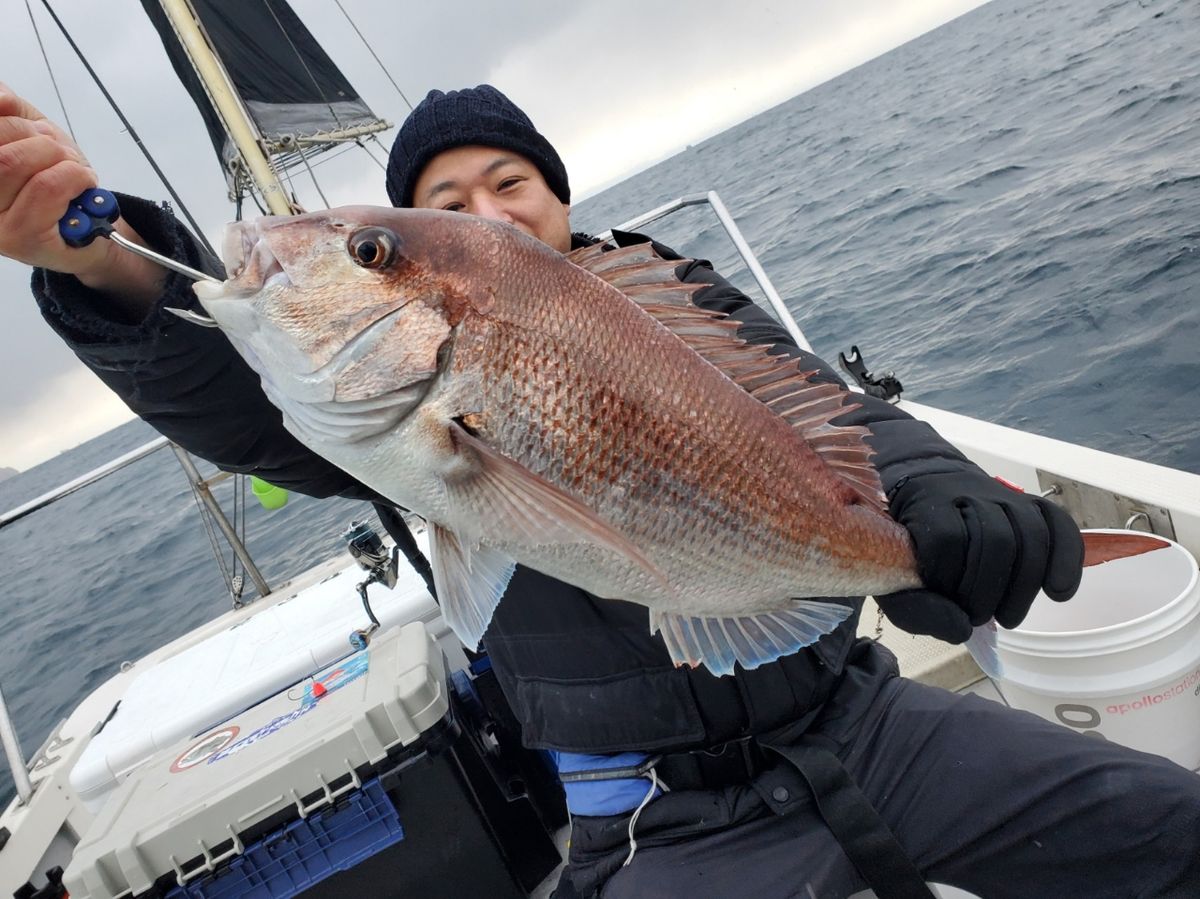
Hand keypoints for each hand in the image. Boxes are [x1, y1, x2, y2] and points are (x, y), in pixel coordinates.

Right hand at [0, 84, 107, 272]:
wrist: (94, 230)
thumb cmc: (58, 183)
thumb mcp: (32, 137)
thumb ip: (13, 114)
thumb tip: (1, 97)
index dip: (13, 121)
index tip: (36, 129)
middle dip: (38, 138)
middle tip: (59, 151)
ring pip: (15, 161)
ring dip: (58, 157)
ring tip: (72, 169)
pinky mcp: (22, 238)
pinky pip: (47, 186)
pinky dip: (75, 175)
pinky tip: (82, 185)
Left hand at [876, 471, 1083, 641]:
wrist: (920, 486)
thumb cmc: (909, 542)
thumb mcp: (894, 576)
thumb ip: (915, 606)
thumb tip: (962, 630)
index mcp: (923, 503)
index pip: (947, 538)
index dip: (950, 580)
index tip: (947, 604)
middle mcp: (965, 491)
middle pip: (995, 538)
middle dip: (990, 590)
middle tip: (980, 619)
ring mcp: (999, 494)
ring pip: (1030, 532)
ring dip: (1025, 585)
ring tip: (1008, 618)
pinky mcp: (1026, 501)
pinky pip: (1058, 523)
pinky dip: (1066, 559)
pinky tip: (1057, 593)